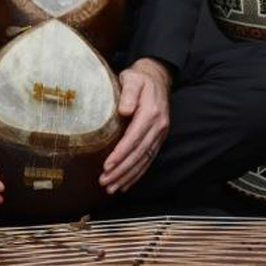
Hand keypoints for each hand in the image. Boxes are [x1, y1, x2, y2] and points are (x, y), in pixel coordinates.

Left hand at [100, 57, 170, 193]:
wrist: (157, 77)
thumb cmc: (140, 78)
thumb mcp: (132, 78)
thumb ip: (128, 93)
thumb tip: (124, 111)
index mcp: (151, 113)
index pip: (134, 138)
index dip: (120, 154)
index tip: (107, 166)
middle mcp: (158, 126)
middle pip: (139, 154)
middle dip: (121, 171)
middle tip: (105, 182)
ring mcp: (160, 134)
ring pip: (144, 160)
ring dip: (128, 176)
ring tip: (111, 188)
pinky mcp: (158, 139)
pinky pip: (148, 160)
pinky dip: (137, 174)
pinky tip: (125, 184)